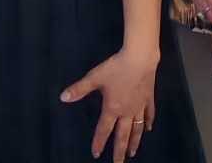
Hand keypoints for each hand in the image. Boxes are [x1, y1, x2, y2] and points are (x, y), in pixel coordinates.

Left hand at [60, 47, 158, 161]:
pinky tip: (148, 129)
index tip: (96, 154)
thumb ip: (79, 89)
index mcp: (112, 108)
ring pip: (137, 129)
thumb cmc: (115, 68)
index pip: (104, 129)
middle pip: (123, 135)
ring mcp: (139, 107)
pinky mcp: (148, 99)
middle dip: (120, 151)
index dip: (99, 142)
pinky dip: (148, 123)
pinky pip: (149, 115)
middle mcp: (127, 112)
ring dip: (135, 142)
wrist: (140, 59)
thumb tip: (62, 97)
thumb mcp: (94, 77)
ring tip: (133, 153)